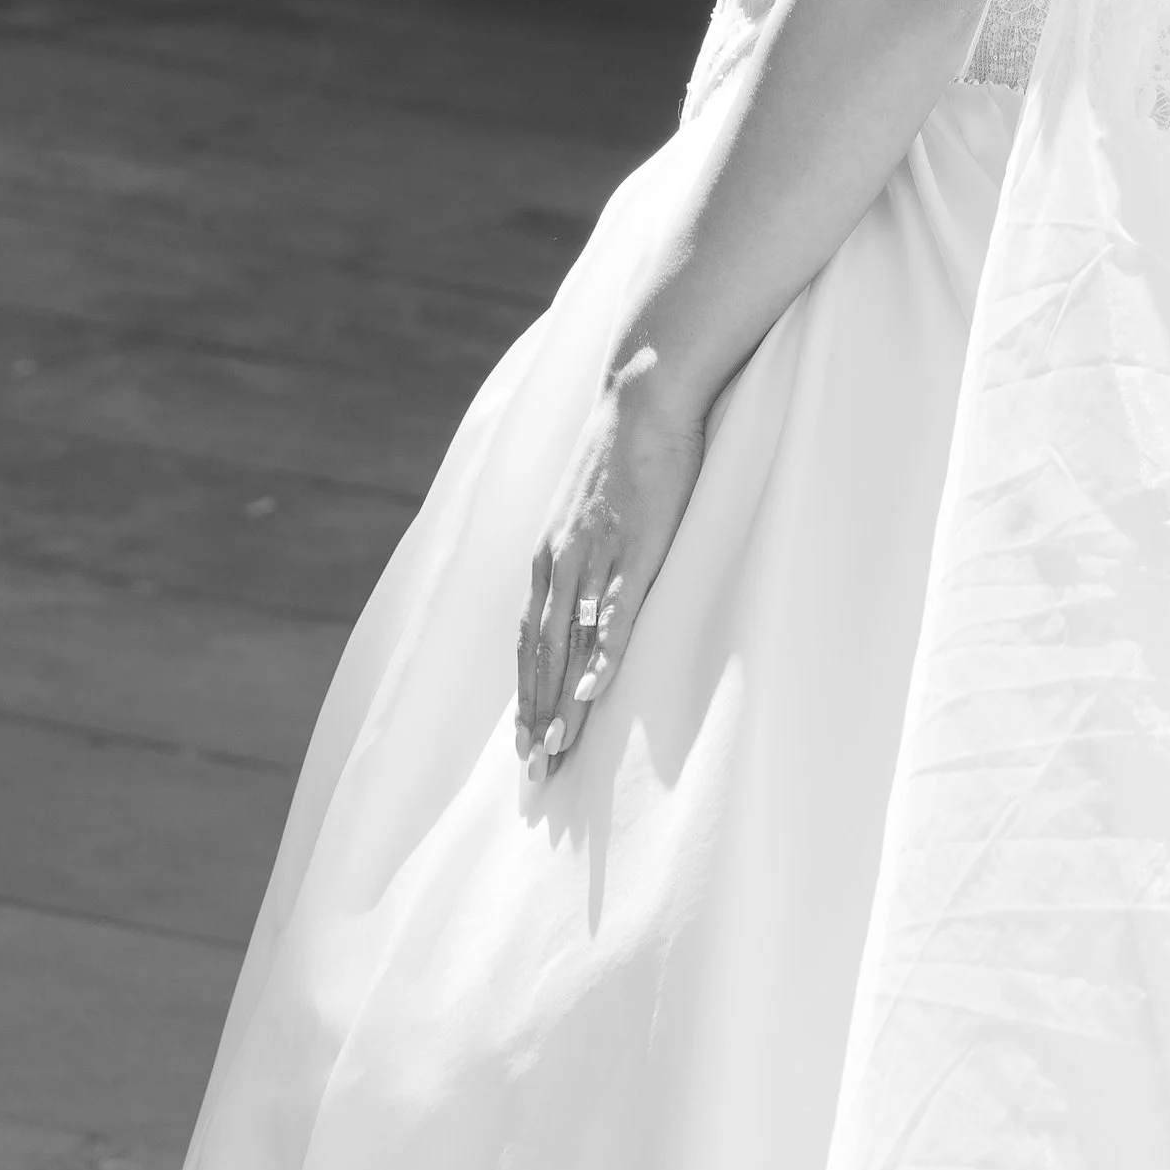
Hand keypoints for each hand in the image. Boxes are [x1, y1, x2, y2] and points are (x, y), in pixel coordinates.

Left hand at [515, 352, 702, 778]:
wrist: (644, 393)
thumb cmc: (624, 450)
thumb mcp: (590, 506)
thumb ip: (582, 550)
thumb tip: (584, 593)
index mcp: (548, 555)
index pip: (528, 640)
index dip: (527, 694)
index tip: (525, 745)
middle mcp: (559, 561)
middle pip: (541, 655)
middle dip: (536, 716)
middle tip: (534, 776)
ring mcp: (594, 554)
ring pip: (571, 644)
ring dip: (561, 700)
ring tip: (556, 751)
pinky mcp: (633, 545)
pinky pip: (614, 610)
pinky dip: (602, 652)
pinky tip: (596, 689)